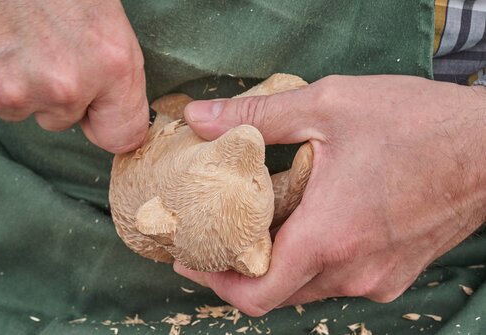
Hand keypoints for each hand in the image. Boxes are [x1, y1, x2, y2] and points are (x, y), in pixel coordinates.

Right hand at [0, 0, 147, 152]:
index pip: (122, 135)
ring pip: (18, 110)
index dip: (106, 123)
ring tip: (7, 33)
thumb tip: (108, 115)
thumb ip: (112, 73)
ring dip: (14, 82)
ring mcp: (10, 92)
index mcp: (110, 64)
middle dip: (53, 91)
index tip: (97, 114)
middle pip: (61, 120)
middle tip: (38, 42)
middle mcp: (63, 87)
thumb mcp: (103, 14)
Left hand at [175, 75, 485, 315]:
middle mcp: (353, 271)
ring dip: (276, 263)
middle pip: (276, 292)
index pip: (256, 293)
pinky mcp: (394, 274)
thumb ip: (257, 115)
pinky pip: (338, 279)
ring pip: (307, 287)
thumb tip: (199, 119)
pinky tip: (307, 223)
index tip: (191, 259)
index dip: (215, 282)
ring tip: (257, 225)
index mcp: (329, 236)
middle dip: (239, 270)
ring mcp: (377, 278)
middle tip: (214, 237)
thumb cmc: (418, 124)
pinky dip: (312, 260)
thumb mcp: (329, 107)